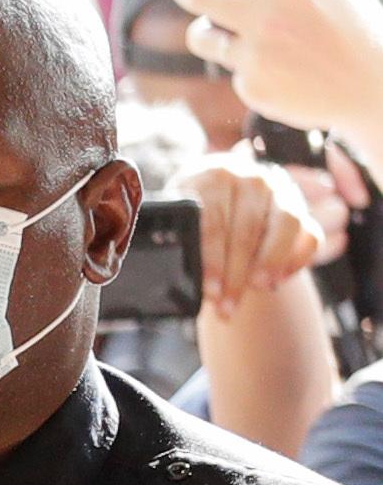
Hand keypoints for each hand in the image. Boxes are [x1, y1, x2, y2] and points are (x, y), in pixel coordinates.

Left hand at [178, 0, 382, 146]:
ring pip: (201, 35)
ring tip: (216, 28)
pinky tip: (273, 68)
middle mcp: (268, 18)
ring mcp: (256, 54)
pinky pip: (229, 68)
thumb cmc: (350, 31)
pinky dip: (244, 65)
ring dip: (204, 30)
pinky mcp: (250, 87)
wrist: (370, 89)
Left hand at [185, 142, 334, 310]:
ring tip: (257, 290)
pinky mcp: (302, 208)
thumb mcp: (180, 225)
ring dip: (270, 264)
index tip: (209, 292)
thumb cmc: (194, 222)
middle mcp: (251, 177)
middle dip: (236, 275)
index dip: (212, 261)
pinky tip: (278, 282)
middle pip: (246, 228)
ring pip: (284, 226)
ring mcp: (281, 190)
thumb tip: (174, 277)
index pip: (213, 220)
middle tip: (226, 307)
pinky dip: (297, 259)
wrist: (224, 208)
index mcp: (213, 176)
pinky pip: (309, 234)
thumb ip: (180, 242)